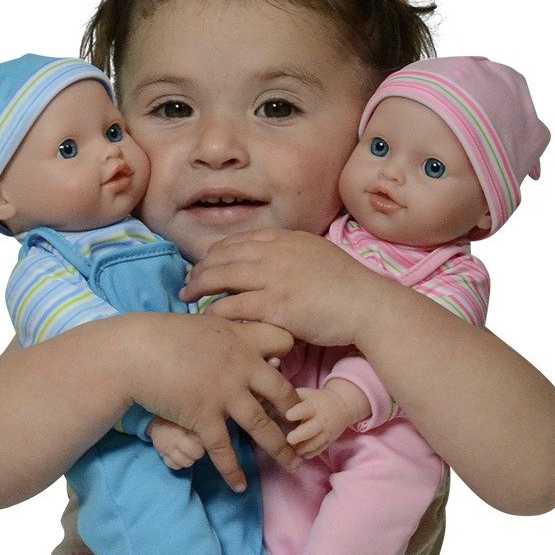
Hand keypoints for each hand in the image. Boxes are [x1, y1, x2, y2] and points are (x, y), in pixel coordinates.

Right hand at [126, 312, 302, 489]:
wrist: (134, 352)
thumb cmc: (160, 334)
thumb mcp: (202, 324)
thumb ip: (222, 332)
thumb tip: (228, 331)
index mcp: (242, 339)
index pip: (283, 342)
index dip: (286, 355)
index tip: (284, 367)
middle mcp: (242, 367)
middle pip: (283, 393)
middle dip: (297, 414)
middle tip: (306, 430)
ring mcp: (226, 394)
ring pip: (263, 426)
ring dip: (281, 449)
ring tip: (294, 466)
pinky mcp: (205, 416)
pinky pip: (224, 449)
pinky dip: (233, 470)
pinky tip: (240, 486)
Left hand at [180, 229, 380, 348]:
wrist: (367, 304)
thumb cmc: (346, 286)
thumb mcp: (316, 255)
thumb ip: (290, 254)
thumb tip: (270, 260)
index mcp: (286, 238)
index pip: (239, 240)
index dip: (217, 252)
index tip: (206, 263)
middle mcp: (276, 252)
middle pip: (224, 255)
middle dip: (200, 268)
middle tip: (188, 281)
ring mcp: (274, 277)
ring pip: (222, 276)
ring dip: (199, 285)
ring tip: (187, 295)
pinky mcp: (274, 304)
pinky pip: (233, 305)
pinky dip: (215, 309)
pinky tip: (206, 316)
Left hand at [284, 380, 368, 457]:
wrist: (342, 406)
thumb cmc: (314, 399)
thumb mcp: (304, 394)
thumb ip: (289, 399)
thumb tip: (269, 404)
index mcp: (313, 405)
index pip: (305, 409)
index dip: (297, 412)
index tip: (288, 415)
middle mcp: (321, 419)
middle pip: (311, 429)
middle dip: (300, 435)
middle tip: (289, 439)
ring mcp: (326, 432)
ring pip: (314, 443)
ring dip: (302, 448)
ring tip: (291, 450)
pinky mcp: (328, 442)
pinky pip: (318, 450)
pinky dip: (308, 454)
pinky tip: (298, 454)